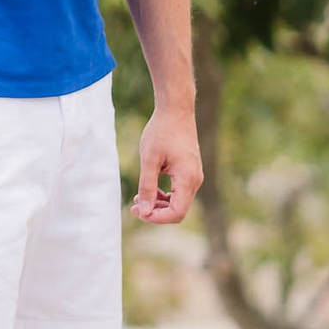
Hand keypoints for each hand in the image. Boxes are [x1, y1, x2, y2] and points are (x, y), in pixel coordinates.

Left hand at [133, 108, 202, 223]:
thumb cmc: (161, 132)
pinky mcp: (189, 171)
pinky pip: (179, 191)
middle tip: (133, 205)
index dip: (157, 218)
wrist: (175, 111)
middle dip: (156, 212)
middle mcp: (195, 180)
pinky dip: (164, 194)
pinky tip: (149, 188)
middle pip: (178, 210)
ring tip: (138, 197)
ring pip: (178, 202)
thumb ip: (147, 187)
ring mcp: (194, 176)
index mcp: (187, 179)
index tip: (138, 211)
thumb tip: (143, 211)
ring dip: (159, 203)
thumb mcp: (149, 160)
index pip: (177, 213)